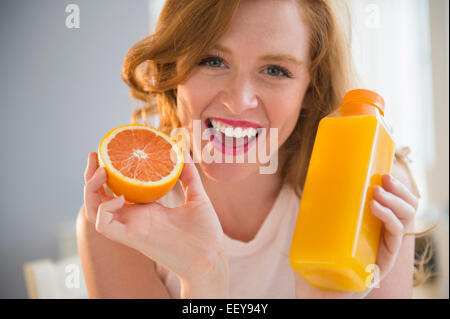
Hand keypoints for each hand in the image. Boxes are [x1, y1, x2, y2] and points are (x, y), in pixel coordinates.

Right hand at [83, 151, 228, 296]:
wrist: (212, 257)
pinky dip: (104, 209)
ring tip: (102, 170)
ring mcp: (131, 228)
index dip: (108, 173)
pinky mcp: (132, 238)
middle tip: (95, 155)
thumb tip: (183, 152)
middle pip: (99, 197)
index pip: (116, 190)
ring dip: (91, 189)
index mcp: (146, 209)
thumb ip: (189, 176)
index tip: (110, 152)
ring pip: (94, 210)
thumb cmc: (205, 233)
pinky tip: (119, 197)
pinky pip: (104, 225)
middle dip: (91, 176)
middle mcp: (134, 217)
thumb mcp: (197, 197)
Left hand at [295, 173, 418, 298]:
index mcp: (370, 232)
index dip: (394, 188)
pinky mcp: (381, 265)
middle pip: (403, 211)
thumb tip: (307, 187)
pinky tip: (376, 207)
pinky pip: (394, 239)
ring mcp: (382, 252)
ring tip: (377, 191)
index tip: (382, 172)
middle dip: (399, 191)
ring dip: (395, 201)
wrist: (312, 300)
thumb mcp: (312, 236)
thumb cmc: (312, 268)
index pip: (393, 206)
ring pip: (403, 221)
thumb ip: (312, 216)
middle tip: (383, 177)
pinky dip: (388, 220)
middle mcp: (380, 241)